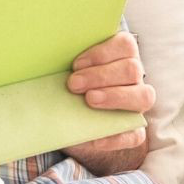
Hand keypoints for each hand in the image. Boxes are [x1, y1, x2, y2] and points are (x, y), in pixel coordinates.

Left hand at [63, 31, 154, 169]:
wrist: (68, 117)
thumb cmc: (67, 84)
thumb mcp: (64, 70)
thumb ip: (62, 61)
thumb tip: (39, 55)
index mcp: (120, 55)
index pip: (125, 45)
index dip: (102, 53)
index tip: (75, 64)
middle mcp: (134, 77)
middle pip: (132, 69)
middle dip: (101, 76)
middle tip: (74, 84)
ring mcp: (137, 102)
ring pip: (144, 96)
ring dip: (115, 97)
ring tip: (89, 100)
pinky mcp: (133, 129)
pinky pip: (135, 134)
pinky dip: (115, 137)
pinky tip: (95, 138)